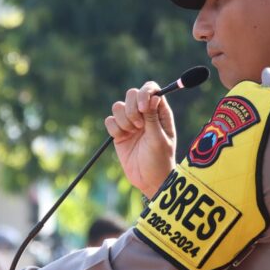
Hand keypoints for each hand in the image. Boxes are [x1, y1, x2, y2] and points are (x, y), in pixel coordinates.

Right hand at [104, 82, 175, 196]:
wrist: (148, 180)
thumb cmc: (160, 160)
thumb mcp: (159, 139)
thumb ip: (153, 118)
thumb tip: (153, 96)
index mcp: (160, 112)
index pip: (151, 89)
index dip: (144, 93)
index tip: (143, 109)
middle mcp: (145, 114)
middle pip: (132, 94)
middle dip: (132, 108)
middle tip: (138, 126)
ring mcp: (131, 122)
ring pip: (118, 106)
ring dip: (123, 120)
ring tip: (132, 133)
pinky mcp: (119, 132)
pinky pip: (110, 121)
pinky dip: (115, 129)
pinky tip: (123, 139)